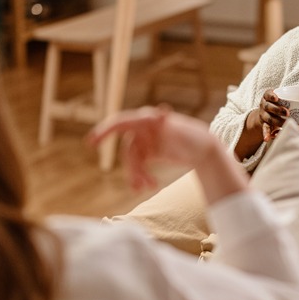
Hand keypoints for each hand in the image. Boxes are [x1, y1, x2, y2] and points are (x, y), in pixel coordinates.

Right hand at [87, 106, 247, 203]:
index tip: (91, 142)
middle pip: (128, 150)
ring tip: (148, 187)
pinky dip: (142, 176)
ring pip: (132, 161)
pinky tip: (151, 185)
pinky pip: (139, 166)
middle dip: (132, 169)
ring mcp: (145, 140)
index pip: (121, 122)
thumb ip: (168, 123)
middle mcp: (144, 129)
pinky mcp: (149, 152)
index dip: (104, 131)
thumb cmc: (197, 137)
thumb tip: (158, 112)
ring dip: (137, 175)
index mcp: (149, 119)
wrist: (207, 149)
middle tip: (138, 186)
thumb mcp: (184, 131)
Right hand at [256, 88, 289, 141]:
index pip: (268, 94)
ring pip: (268, 118)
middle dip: (277, 109)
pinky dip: (266, 134)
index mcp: (268, 97)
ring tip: (284, 125)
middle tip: (287, 113)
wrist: (265, 114)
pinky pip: (265, 129)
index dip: (272, 96)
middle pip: (268, 106)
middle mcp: (264, 105)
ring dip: (276, 121)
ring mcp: (263, 115)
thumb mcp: (283, 99)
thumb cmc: (279, 105)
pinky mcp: (264, 124)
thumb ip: (293, 99)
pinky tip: (267, 138)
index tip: (277, 98)